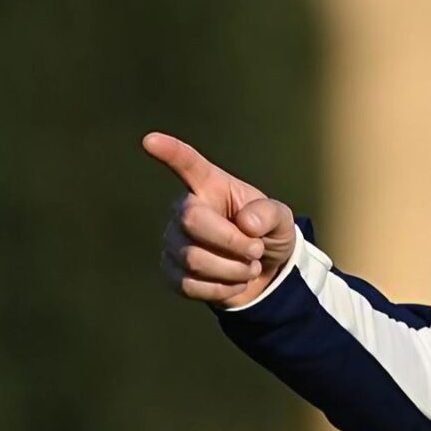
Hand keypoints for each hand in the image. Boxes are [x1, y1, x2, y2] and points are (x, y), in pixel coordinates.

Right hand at [143, 131, 297, 307]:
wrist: (263, 272)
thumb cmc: (266, 234)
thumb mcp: (280, 220)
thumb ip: (269, 214)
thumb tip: (246, 224)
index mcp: (210, 187)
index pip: (188, 164)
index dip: (170, 152)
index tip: (150, 140)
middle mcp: (185, 210)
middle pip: (192, 221)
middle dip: (233, 242)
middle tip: (256, 250)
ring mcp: (174, 241)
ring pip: (194, 258)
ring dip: (234, 270)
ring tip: (248, 266)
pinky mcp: (172, 272)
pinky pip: (190, 285)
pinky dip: (223, 289)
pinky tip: (233, 282)